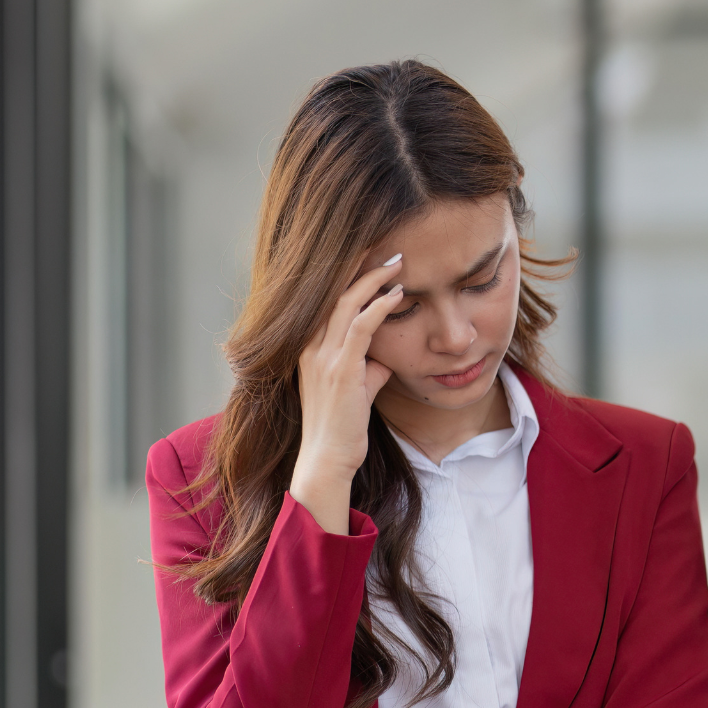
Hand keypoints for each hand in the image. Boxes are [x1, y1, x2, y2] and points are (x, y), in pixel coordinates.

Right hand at [287, 255, 403, 533]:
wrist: (328, 458)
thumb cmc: (342, 425)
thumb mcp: (356, 386)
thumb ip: (368, 364)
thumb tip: (386, 355)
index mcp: (309, 346)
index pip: (327, 298)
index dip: (347, 273)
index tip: (371, 254)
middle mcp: (311, 346)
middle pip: (334, 292)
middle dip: (362, 266)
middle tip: (389, 249)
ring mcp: (323, 357)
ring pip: (347, 303)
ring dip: (375, 279)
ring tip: (398, 262)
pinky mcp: (341, 370)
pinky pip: (361, 327)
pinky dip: (380, 306)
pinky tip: (398, 294)